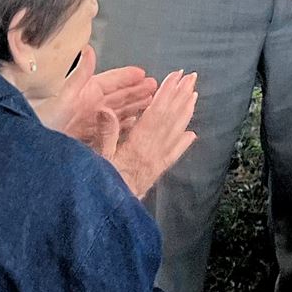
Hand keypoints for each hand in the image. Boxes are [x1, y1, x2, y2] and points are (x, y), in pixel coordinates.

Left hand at [52, 52, 158, 147]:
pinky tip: (134, 124)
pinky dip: (124, 125)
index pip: (110, 82)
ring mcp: (90, 123)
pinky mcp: (90, 138)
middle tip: (155, 87)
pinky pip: (112, 128)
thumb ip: (79, 75)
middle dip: (136, 91)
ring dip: (134, 107)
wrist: (39, 154)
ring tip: (150, 103)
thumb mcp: (65, 98)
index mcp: (85, 94)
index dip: (127, 77)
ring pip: (117, 112)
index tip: (142, 73)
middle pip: (117, 96)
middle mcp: (89, 107)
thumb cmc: (47, 124)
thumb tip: (88, 49)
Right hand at [105, 69, 198, 198]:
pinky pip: (173, 155)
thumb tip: (106, 109)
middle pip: (170, 120)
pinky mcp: (155, 173)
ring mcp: (156, 163)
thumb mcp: (97, 159)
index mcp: (138, 145)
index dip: (166, 93)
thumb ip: (104, 135)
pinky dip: (183, 144)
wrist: (109, 215)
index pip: (156, 113)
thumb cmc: (100, 185)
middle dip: (180, 96)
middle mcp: (152, 152)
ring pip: (175, 134)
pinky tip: (191, 135)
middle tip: (192, 77)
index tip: (176, 76)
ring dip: (185, 113)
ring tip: (194, 96)